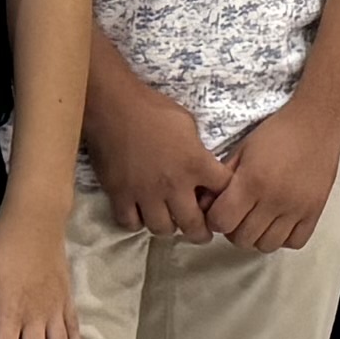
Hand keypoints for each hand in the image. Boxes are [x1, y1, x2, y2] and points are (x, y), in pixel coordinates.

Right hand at [89, 60, 218, 241]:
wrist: (114, 105)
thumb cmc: (153, 108)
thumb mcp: (188, 124)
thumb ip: (197, 150)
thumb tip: (200, 166)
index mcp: (196, 164)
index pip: (223, 192)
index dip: (225, 198)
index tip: (220, 201)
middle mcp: (173, 185)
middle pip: (194, 225)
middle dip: (201, 232)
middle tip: (201, 231)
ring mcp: (145, 193)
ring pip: (162, 229)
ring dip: (169, 227)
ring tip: (170, 221)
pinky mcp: (120, 195)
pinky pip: (130, 223)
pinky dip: (137, 222)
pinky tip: (141, 213)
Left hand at [202, 91, 339, 256]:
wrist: (316, 122)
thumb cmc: (277, 132)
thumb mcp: (242, 150)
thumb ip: (222, 178)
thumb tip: (205, 203)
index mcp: (252, 182)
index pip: (222, 222)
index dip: (215, 219)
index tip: (220, 211)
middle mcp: (274, 199)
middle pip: (242, 238)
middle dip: (234, 229)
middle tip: (238, 215)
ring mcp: (296, 208)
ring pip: (267, 245)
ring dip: (257, 236)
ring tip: (258, 220)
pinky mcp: (315, 211)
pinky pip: (295, 242)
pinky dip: (284, 237)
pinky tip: (280, 222)